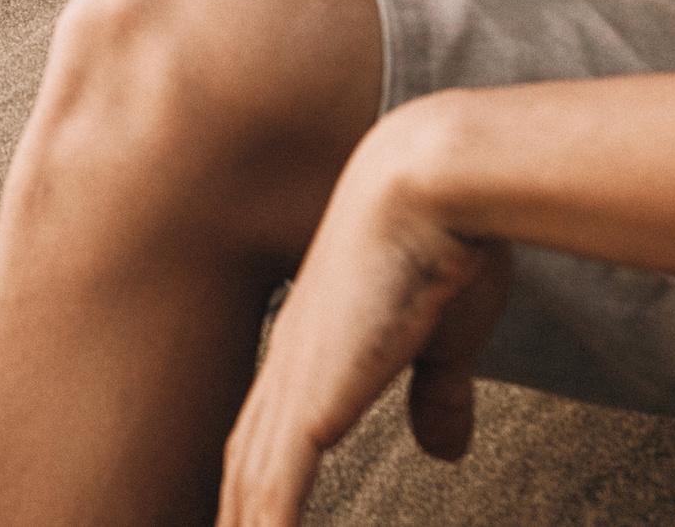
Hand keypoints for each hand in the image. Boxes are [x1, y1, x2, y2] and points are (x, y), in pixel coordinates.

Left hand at [216, 101, 513, 525]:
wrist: (431, 182)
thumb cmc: (446, 240)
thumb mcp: (446, 336)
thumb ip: (436, 392)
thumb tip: (443, 448)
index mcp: (312, 347)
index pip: (262, 434)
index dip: (248, 484)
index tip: (240, 517)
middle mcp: (288, 366)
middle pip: (238, 465)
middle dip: (228, 513)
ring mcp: (292, 382)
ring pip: (247, 484)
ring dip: (240, 525)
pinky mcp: (311, 401)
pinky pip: (276, 490)